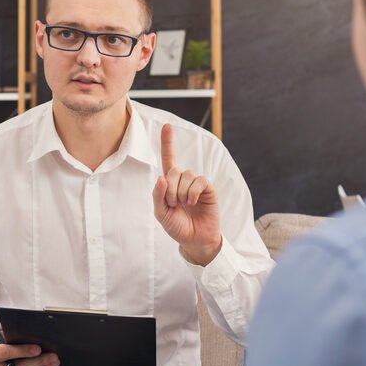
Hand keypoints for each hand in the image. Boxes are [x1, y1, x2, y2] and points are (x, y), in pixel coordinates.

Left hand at [153, 123, 222, 265]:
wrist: (195, 240)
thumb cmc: (177, 226)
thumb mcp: (161, 213)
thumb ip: (158, 196)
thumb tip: (161, 178)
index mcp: (170, 183)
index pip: (168, 159)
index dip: (167, 142)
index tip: (167, 126)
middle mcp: (183, 180)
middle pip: (173, 170)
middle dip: (170, 188)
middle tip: (173, 203)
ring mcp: (196, 183)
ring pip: (186, 175)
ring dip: (181, 192)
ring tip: (184, 205)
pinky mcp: (207, 188)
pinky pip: (199, 181)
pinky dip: (193, 192)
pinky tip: (193, 201)